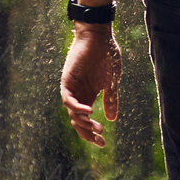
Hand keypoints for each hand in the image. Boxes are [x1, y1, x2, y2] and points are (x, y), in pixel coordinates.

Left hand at [60, 26, 120, 145]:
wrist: (99, 36)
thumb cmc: (106, 55)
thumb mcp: (112, 82)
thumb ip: (111, 99)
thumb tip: (112, 119)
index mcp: (89, 95)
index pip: (86, 120)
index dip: (92, 133)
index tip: (103, 143)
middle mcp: (79, 94)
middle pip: (77, 120)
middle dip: (87, 133)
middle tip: (99, 140)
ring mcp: (72, 88)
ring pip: (72, 112)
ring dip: (83, 122)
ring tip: (96, 127)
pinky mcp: (67, 80)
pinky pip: (68, 99)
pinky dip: (77, 108)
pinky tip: (89, 112)